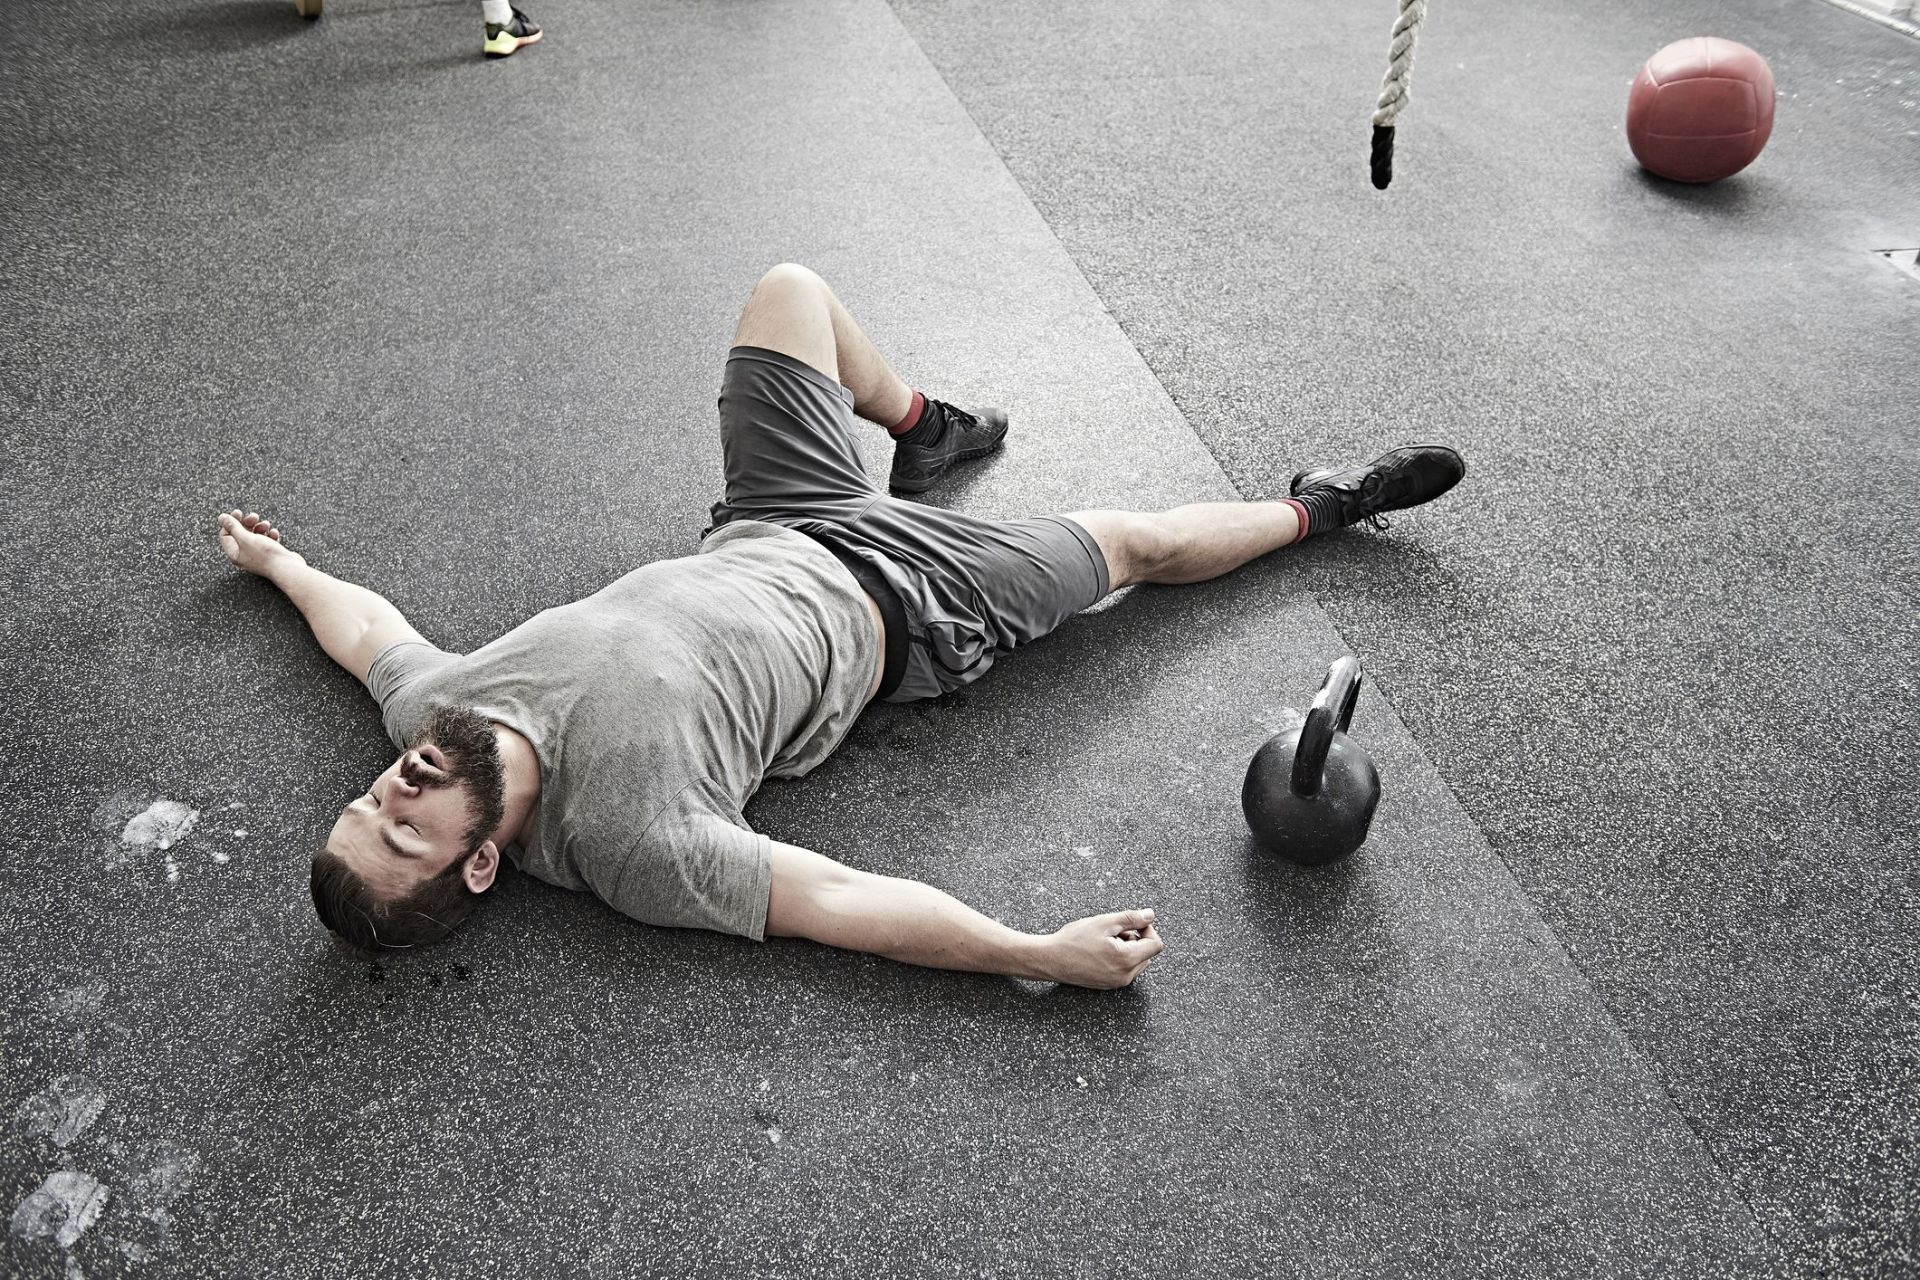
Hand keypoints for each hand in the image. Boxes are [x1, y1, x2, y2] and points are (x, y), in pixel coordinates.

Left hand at [216, 509, 303, 577]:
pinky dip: (270, 534)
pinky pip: (267, 540)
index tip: (239, 513)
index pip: (225, 535)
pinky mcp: (270, 553)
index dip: (230, 523)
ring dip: (260, 527)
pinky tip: (274, 533)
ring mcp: (258, 554)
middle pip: (240, 533)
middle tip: (254, 517)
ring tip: (266, 525)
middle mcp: (245, 555)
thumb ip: (233, 527)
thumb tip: (222, 517)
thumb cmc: (265, 556)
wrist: (288, 568)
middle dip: (248, 523)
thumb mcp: (245, 538)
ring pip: (255, 535)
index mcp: (235, 553)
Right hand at [1044, 909, 1163, 988]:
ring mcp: (1117, 982)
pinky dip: (1119, 957)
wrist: (1050, 959)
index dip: (1148, 929)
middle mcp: (1125, 976)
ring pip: (1136, 961)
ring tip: (1105, 941)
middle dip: (1136, 939)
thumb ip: (1131, 918)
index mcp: (1126, 960)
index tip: (1132, 923)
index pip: (1156, 945)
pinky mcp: (1109, 984)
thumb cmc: (1073, 940)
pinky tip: (1100, 951)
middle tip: (1113, 932)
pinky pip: (1125, 969)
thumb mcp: (1104, 922)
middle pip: (1147, 954)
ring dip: (1127, 948)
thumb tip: (1150, 915)